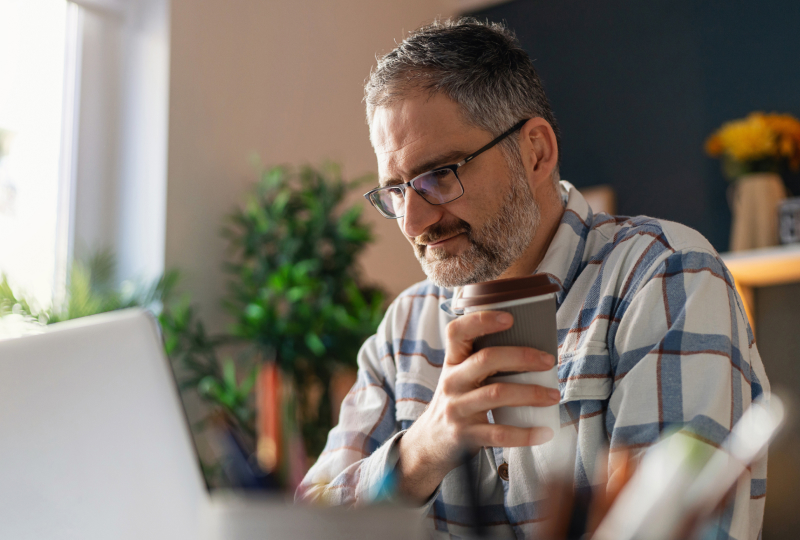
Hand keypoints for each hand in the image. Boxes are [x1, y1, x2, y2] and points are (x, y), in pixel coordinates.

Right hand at [396, 310, 559, 501]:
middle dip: (522, 357)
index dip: (481, 320)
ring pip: (496, 394)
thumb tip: (532, 351)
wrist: (430, 444)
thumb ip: (482, 363)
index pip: (457, 332)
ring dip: (530, 393)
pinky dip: (525, 434)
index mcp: (452, 362)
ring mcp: (457, 408)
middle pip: (486, 359)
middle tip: (548, 361)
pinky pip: (499, 433)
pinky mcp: (465, 434)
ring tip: (553, 395)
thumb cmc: (456, 403)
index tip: (509, 318)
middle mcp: (451, 382)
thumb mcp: (460, 378)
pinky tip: (544, 432)